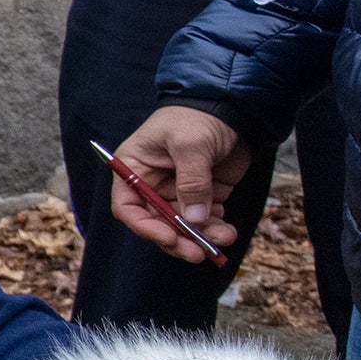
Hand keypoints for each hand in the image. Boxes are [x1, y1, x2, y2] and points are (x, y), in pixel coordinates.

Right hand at [113, 103, 255, 257]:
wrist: (232, 107)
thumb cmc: (198, 117)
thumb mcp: (191, 145)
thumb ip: (191, 182)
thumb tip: (194, 220)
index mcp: (135, 169)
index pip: (128, 206)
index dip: (145, 226)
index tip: (168, 237)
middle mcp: (153, 184)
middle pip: (157, 222)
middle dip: (177, 239)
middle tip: (196, 253)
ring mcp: (179, 191)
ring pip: (183, 226)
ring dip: (201, 237)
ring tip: (222, 239)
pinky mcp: (204, 194)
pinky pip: (206, 220)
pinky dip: (216, 229)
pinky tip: (228, 231)